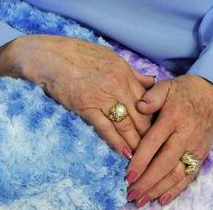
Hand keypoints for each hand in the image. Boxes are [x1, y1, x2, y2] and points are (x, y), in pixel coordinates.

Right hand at [0, 35, 154, 157]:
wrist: (50, 56)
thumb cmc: (79, 54)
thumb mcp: (110, 57)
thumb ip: (132, 72)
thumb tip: (151, 81)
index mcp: (125, 72)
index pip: (149, 100)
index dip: (157, 117)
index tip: (163, 130)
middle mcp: (118, 85)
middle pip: (141, 114)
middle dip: (151, 134)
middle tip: (158, 149)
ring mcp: (103, 97)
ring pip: (126, 124)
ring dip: (136, 143)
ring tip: (144, 157)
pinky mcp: (86, 107)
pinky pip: (105, 128)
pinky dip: (116, 142)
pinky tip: (124, 153)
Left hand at [125, 74, 212, 205]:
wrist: (211, 92)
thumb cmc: (182, 91)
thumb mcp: (165, 85)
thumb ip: (152, 96)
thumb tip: (139, 106)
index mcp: (173, 117)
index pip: (154, 142)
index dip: (140, 160)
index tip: (127, 176)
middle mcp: (186, 134)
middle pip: (165, 163)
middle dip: (147, 181)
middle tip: (131, 194)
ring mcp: (196, 146)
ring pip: (177, 173)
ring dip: (159, 189)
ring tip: (142, 200)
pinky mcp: (202, 154)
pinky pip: (189, 175)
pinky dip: (177, 189)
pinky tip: (163, 199)